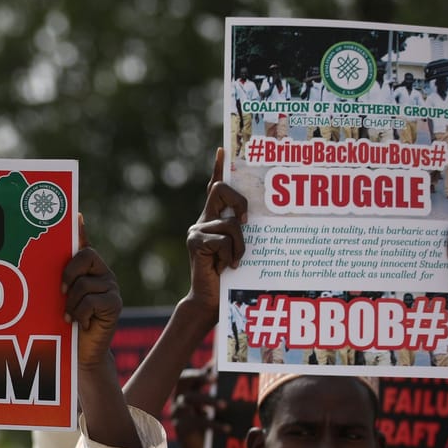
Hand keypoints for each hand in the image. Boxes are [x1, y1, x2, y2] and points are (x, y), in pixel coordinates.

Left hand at [63, 216, 121, 369]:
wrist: (80, 351)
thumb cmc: (65, 321)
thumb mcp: (57, 296)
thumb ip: (57, 273)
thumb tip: (54, 247)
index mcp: (87, 269)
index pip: (83, 245)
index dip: (79, 231)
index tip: (74, 216)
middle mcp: (102, 273)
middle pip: (85, 257)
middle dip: (68, 274)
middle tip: (61, 292)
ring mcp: (111, 288)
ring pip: (84, 284)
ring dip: (71, 303)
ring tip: (70, 316)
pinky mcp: (115, 304)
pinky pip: (91, 301)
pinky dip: (80, 313)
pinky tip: (80, 322)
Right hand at [170, 363, 225, 447]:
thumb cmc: (210, 431)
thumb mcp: (214, 413)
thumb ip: (220, 399)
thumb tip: (238, 387)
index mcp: (188, 393)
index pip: (193, 375)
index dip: (203, 368)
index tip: (217, 363)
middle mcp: (179, 399)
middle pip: (184, 380)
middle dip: (200, 376)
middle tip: (217, 378)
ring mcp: (177, 412)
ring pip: (190, 399)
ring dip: (208, 400)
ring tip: (225, 406)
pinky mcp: (181, 427)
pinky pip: (196, 422)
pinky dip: (213, 424)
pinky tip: (227, 428)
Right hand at [184, 148, 246, 323]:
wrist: (211, 298)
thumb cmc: (230, 274)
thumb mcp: (239, 246)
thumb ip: (241, 229)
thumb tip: (252, 216)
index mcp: (214, 218)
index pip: (216, 188)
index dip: (219, 168)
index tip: (223, 149)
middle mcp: (203, 220)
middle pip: (221, 190)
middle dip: (240, 200)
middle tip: (248, 220)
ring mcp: (196, 230)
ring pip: (231, 223)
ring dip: (241, 244)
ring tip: (236, 261)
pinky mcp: (195, 242)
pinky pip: (224, 239)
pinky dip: (232, 253)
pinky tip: (227, 266)